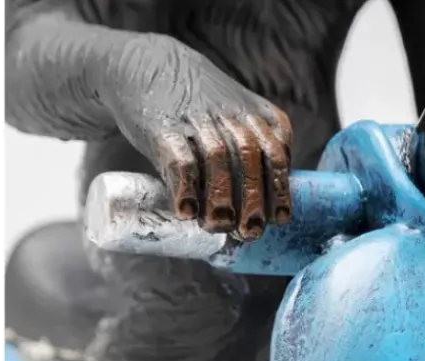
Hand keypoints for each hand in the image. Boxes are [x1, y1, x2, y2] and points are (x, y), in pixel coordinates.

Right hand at [106, 40, 292, 238]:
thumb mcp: (240, 115)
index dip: (278, 190)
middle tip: (249, 232)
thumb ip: (260, 151)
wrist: (146, 63)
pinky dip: (185, 188)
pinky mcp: (162, 126)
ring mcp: (196, 118)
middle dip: (253, 200)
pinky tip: (186, 212)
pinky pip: (180, 159)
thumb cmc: (202, 106)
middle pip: (250, 159)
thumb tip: (268, 212)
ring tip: (217, 226)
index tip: (277, 220)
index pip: (276, 155)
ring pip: (218, 159)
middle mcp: (229, 114)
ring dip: (221, 198)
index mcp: (254, 114)